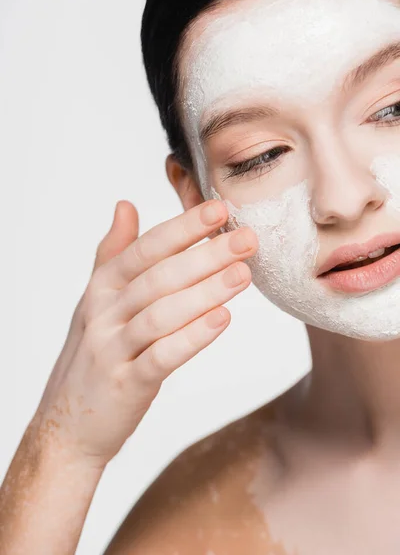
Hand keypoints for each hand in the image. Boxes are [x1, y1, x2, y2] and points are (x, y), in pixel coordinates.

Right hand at [29, 199, 257, 469]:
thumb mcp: (96, 300)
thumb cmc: (92, 355)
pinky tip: (222, 321)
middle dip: (205, 255)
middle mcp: (103, 313)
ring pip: (161, 313)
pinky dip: (192, 338)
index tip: (220, 209)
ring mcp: (112, 349)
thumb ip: (113, 252)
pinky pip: (161, 357)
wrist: (65, 423)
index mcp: (101, 287)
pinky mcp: (125, 385)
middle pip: (158, 277)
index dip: (183, 228)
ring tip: (243, 275)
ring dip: (205, 292)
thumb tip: (125, 204)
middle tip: (247, 239)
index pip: (145, 249)